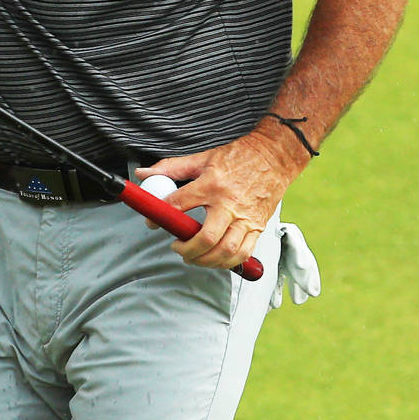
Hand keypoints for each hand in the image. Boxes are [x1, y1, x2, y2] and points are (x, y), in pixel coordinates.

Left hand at [134, 127, 305, 270]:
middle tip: (176, 247)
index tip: (153, 222)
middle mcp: (229, 204)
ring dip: (205, 260)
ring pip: (226, 251)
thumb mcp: (202, 158)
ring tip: (193, 256)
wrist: (274, 157)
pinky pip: (243, 253)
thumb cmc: (239, 157)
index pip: (179, 204)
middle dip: (186, 249)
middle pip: (206, 238)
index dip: (160, 216)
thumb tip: (144, 174)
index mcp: (211, 185)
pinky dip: (227, 262)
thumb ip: (171, 168)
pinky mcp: (258, 227)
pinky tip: (215, 259)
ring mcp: (246, 219)